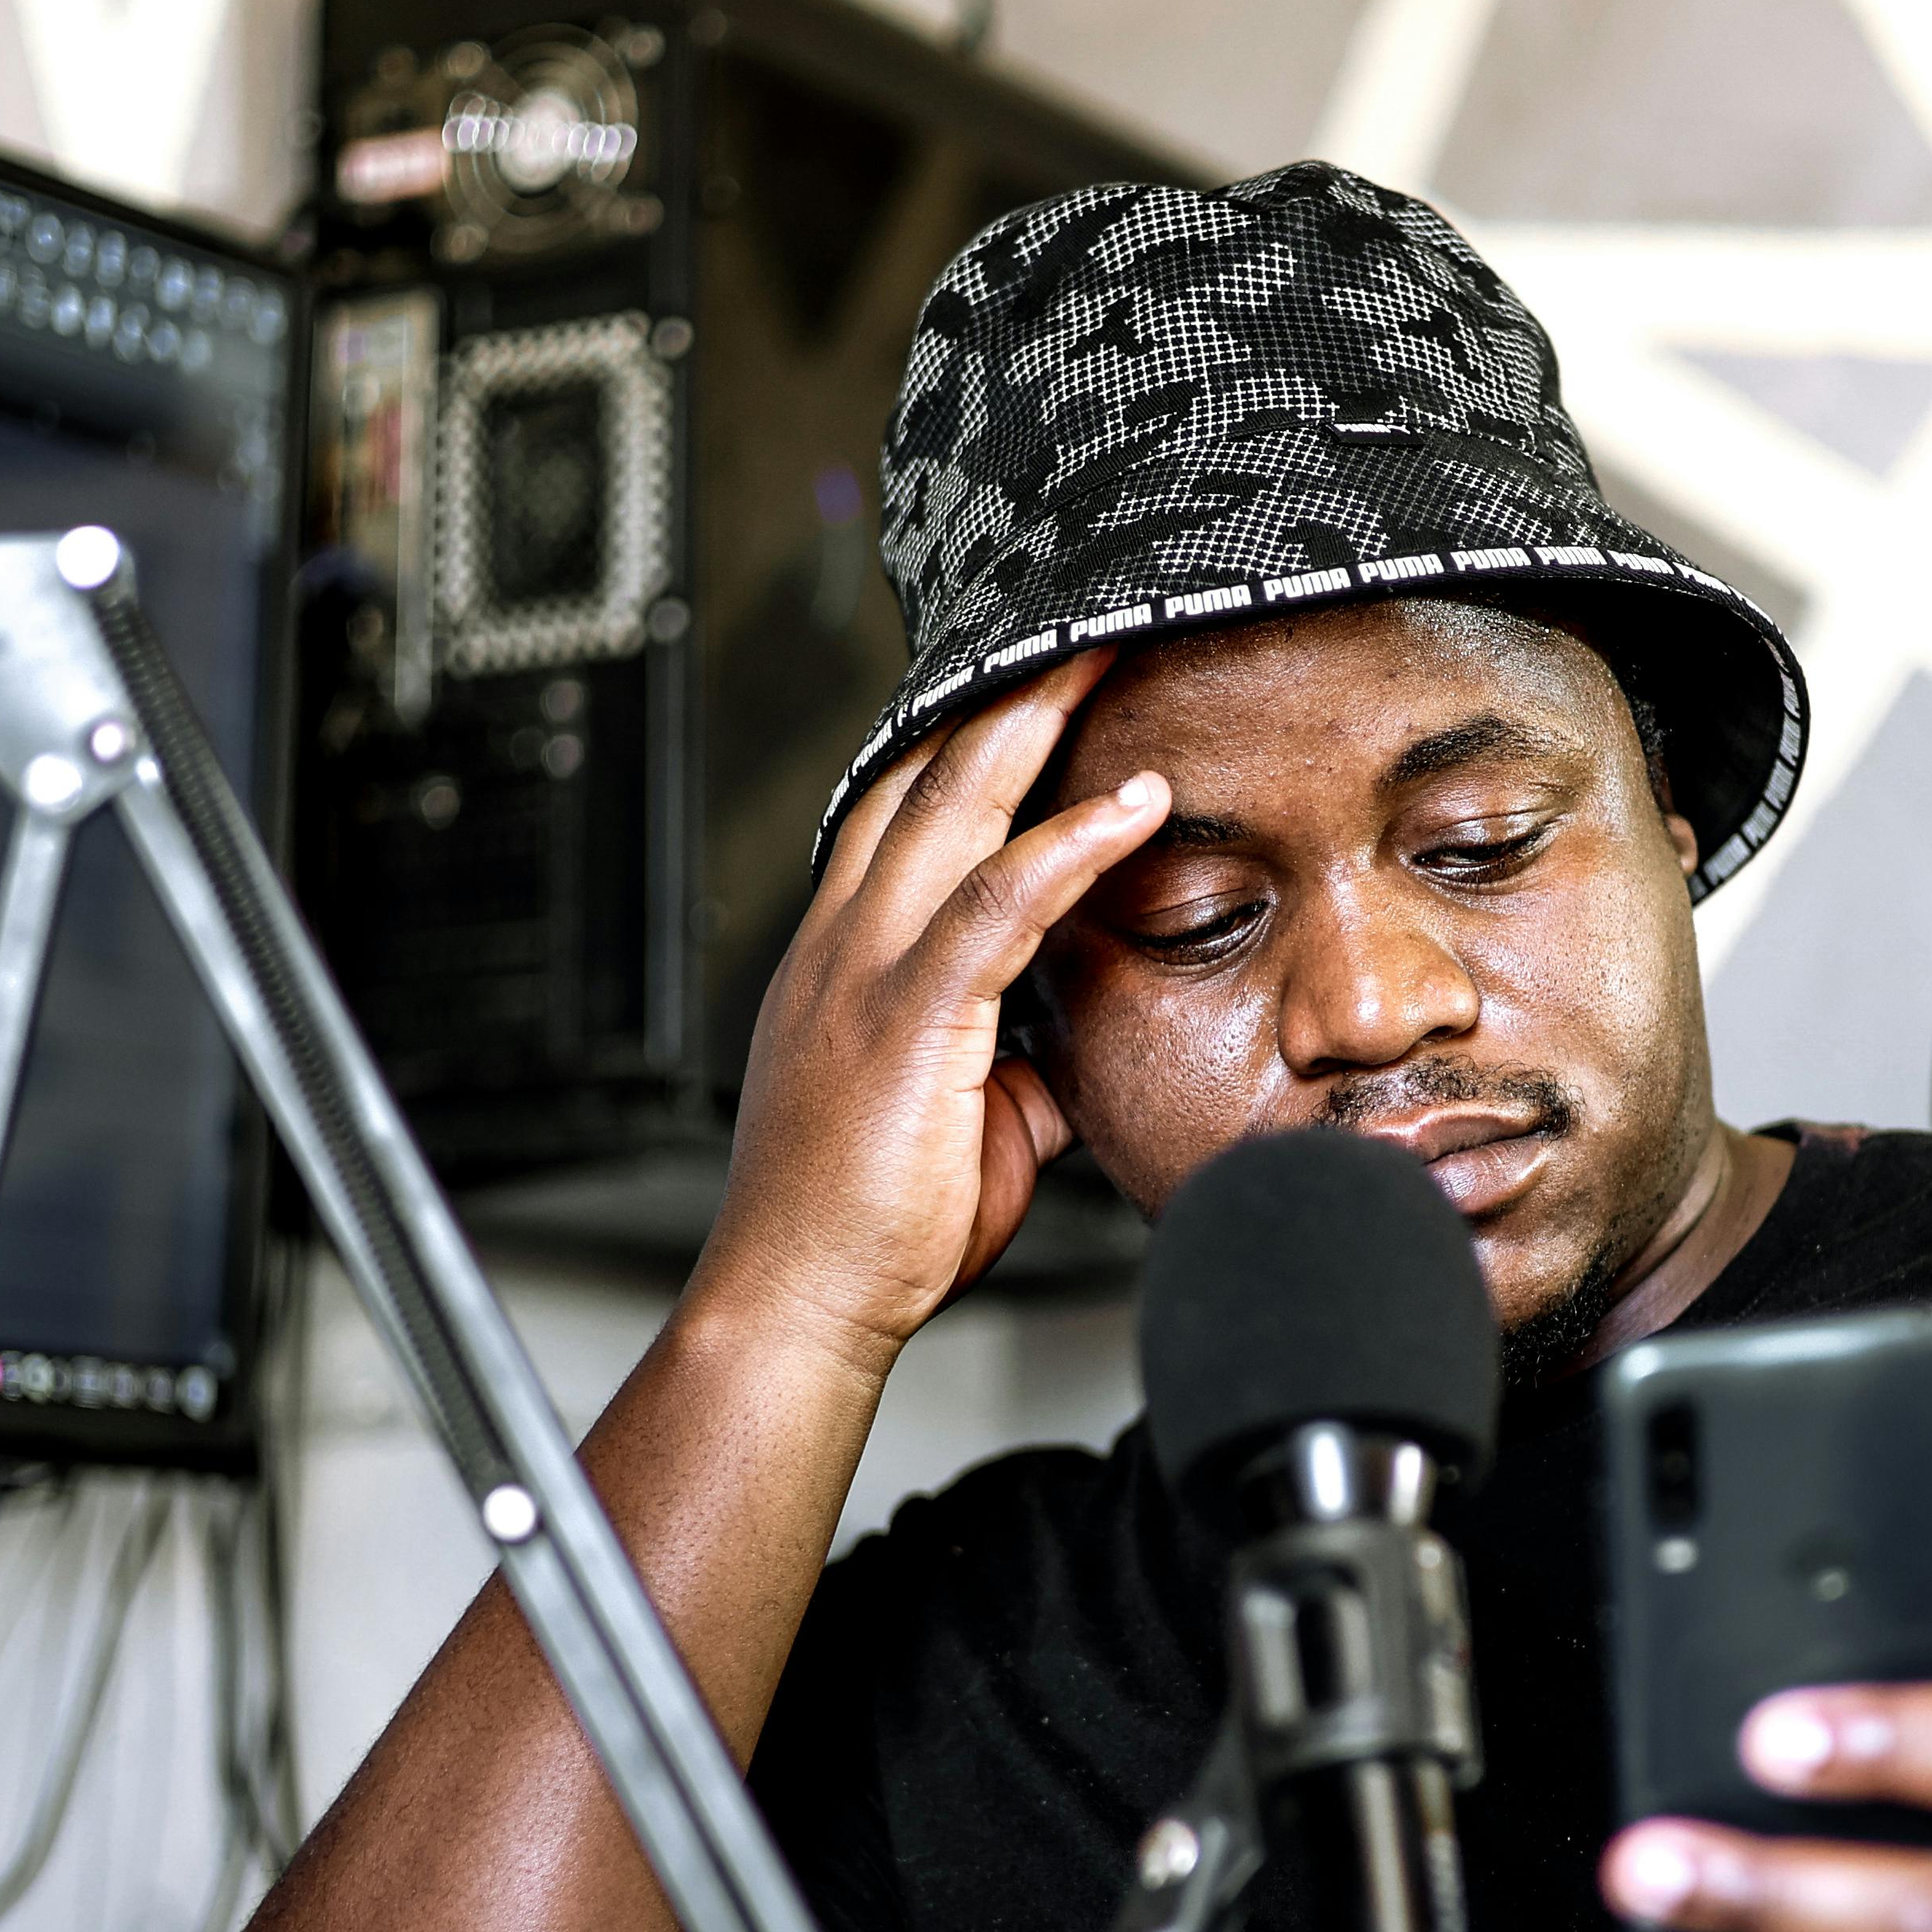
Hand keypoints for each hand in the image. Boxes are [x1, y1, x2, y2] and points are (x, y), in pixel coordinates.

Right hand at [698, 656, 1165, 1369]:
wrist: (798, 1307)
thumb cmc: (867, 1227)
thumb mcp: (966, 1124)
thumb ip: (1020, 1065)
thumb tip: (1078, 1048)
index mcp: (846, 958)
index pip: (903, 810)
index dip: (964, 735)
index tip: (1032, 683)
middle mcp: (844, 943)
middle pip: (927, 774)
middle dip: (1008, 691)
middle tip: (1083, 624)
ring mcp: (866, 975)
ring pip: (953, 808)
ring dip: (1037, 724)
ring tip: (1110, 658)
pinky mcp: (905, 1022)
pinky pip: (995, 907)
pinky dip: (1069, 846)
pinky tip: (1132, 805)